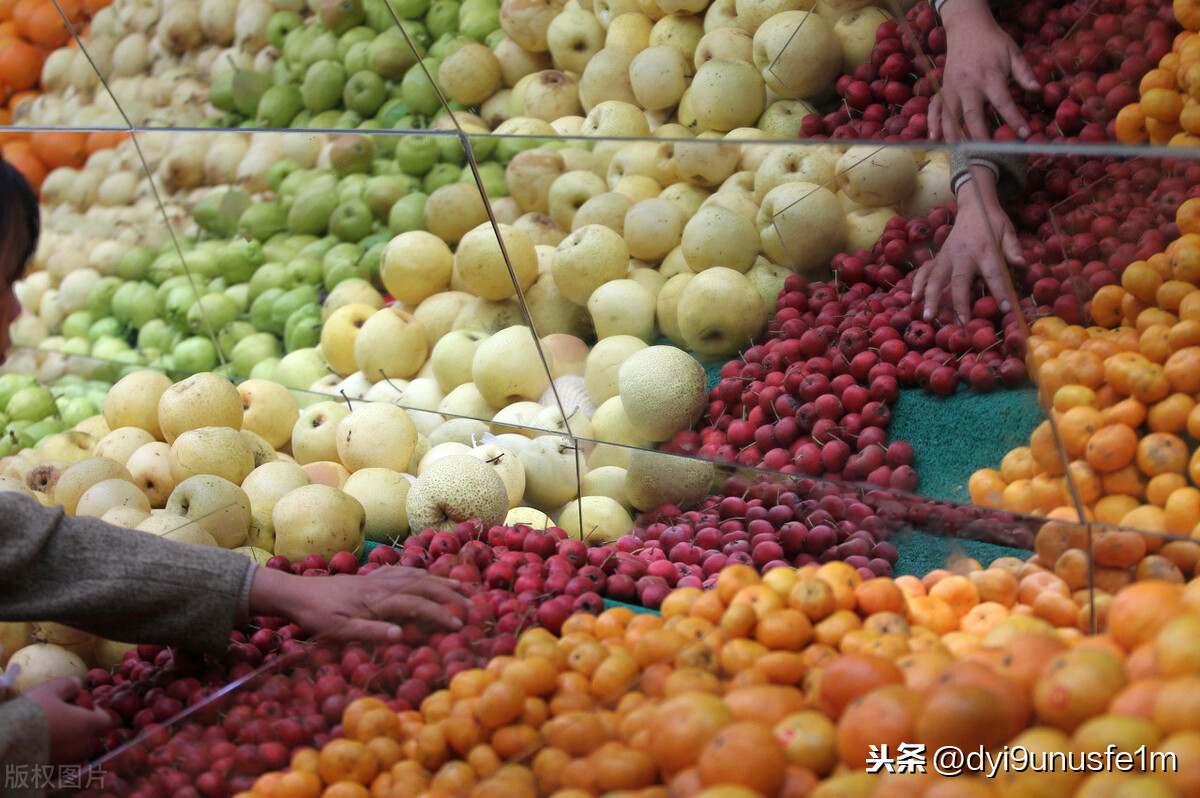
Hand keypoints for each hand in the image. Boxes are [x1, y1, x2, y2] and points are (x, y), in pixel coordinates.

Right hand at [25, 677, 116, 764]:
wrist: (7, 742)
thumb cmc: (34, 713)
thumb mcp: (51, 690)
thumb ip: (68, 685)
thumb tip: (77, 683)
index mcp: (90, 725)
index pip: (109, 721)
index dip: (99, 712)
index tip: (83, 706)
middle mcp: (83, 746)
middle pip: (93, 735)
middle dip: (84, 725)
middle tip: (64, 716)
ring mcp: (69, 761)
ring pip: (77, 748)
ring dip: (70, 738)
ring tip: (51, 728)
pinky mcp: (53, 770)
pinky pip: (62, 759)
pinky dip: (58, 750)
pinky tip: (42, 741)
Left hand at [249, 565, 471, 645]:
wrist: (296, 593)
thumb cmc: (316, 616)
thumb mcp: (338, 631)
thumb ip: (370, 631)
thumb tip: (401, 634)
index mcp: (378, 600)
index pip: (418, 605)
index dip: (440, 614)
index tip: (460, 625)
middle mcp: (383, 585)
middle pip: (424, 587)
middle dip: (451, 596)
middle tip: (473, 606)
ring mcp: (378, 578)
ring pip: (417, 576)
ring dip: (441, 582)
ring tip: (462, 587)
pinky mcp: (371, 577)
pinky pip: (403, 571)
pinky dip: (421, 573)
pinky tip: (427, 575)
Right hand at [912, 167, 1022, 325]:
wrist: (974, 206)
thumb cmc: (993, 222)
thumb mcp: (1008, 231)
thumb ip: (1013, 249)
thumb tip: (1022, 266)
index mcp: (984, 249)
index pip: (994, 273)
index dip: (1000, 291)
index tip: (1006, 309)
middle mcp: (963, 254)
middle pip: (959, 281)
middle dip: (959, 303)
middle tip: (961, 323)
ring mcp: (947, 256)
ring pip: (936, 279)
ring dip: (931, 298)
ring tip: (929, 317)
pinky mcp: (938, 257)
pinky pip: (925, 271)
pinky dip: (918, 284)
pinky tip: (914, 298)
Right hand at [928, 0, 1039, 140]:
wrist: (967, 27)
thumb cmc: (993, 42)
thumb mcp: (1013, 52)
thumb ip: (1024, 73)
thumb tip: (1037, 90)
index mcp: (988, 76)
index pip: (1002, 102)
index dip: (1014, 119)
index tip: (1024, 134)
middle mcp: (967, 85)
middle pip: (972, 116)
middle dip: (980, 137)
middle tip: (988, 154)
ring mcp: (951, 88)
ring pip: (950, 117)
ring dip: (955, 137)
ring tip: (962, 154)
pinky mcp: (942, 89)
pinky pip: (934, 109)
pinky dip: (932, 124)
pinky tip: (935, 139)